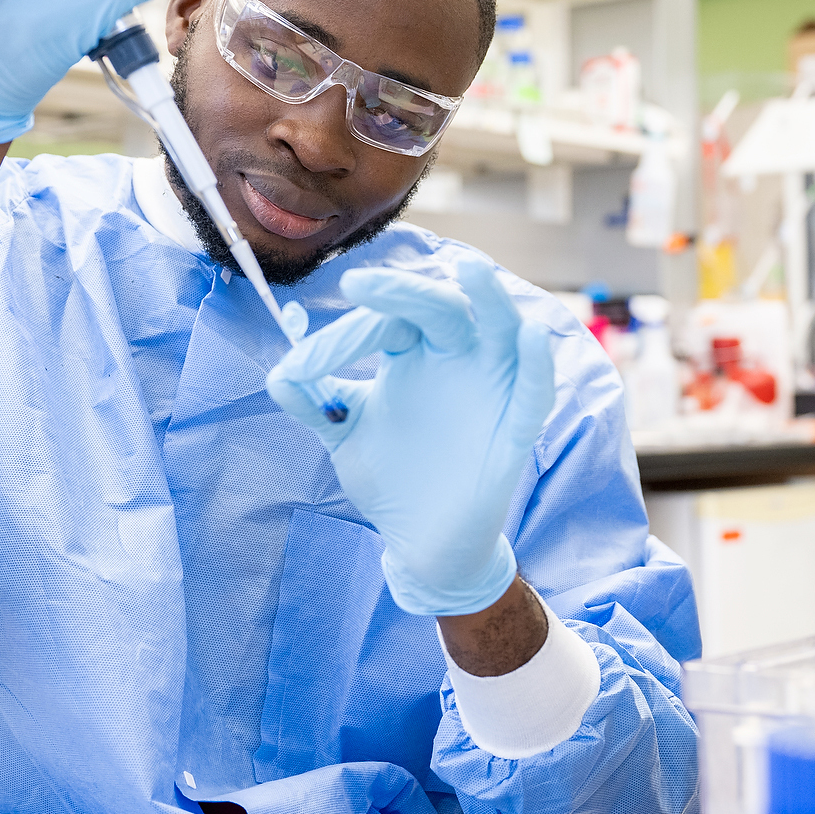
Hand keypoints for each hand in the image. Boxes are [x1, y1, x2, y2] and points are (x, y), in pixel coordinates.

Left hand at [266, 255, 555, 616]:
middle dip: (402, 292)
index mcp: (414, 352)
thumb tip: (278, 375)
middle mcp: (455, 358)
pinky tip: (531, 335)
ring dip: (490, 298)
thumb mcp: (343, 435)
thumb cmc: (390, 477)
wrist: (420, 543)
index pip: (387, 321)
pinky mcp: (515, 429)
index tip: (301, 368)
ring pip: (500, 328)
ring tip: (470, 270)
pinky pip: (534, 391)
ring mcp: (490, 388)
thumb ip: (313, 403)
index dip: (345, 336)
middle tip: (357, 285)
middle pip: (439, 306)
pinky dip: (537, 363)